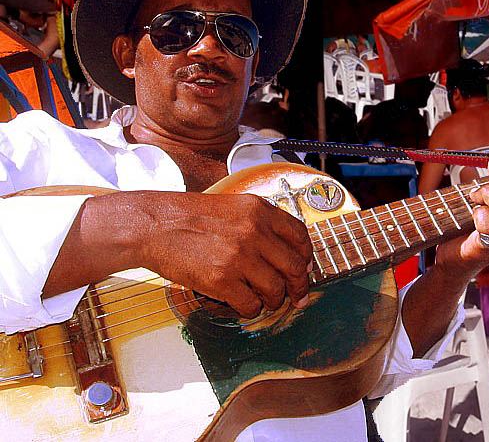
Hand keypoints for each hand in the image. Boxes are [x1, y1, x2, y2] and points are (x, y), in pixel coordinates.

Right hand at [73, 190, 312, 318]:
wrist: (155, 225)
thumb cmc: (190, 216)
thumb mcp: (233, 206)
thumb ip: (260, 223)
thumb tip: (284, 249)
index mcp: (259, 211)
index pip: (300, 236)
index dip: (306, 256)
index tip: (304, 267)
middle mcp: (255, 232)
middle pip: (295, 267)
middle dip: (299, 287)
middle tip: (296, 297)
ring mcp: (239, 256)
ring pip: (276, 290)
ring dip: (272, 300)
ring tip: (262, 300)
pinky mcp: (222, 280)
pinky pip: (251, 304)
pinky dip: (250, 309)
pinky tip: (241, 303)